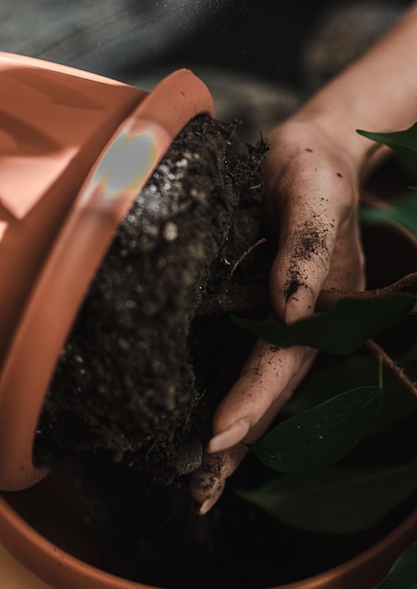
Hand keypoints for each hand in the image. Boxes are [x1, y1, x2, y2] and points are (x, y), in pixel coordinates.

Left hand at [190, 115, 365, 513]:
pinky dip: (222, 400)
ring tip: (198, 487)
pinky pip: (241, 363)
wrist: (306, 155)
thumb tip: (292, 309)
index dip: (253, 399)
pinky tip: (200, 433)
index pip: (284, 361)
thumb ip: (306, 248)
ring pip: (256, 390)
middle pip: (270, 393)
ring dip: (231, 441)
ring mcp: (280, 322)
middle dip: (238, 444)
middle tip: (200, 494)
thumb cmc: (313, 170)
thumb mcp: (314, 194)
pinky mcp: (256, 310)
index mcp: (323, 304)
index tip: (218, 437)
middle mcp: (303, 323)